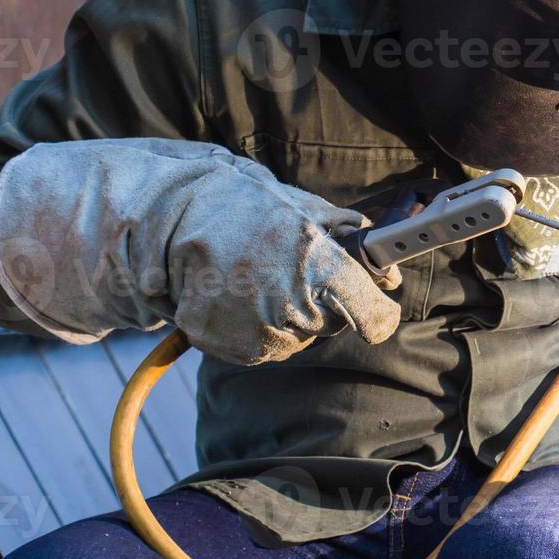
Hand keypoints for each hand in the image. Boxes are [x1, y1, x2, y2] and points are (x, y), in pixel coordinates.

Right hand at [0, 139, 402, 364]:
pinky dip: (262, 328)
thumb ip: (349, 236)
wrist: (170, 228)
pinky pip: (268, 348)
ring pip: (302, 339)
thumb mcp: (303, 208)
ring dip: (293, 315)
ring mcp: (262, 333)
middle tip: (295, 269)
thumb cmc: (245, 210)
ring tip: (260, 278)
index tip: (378, 307)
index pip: (375, 317)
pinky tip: (241, 296)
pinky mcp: (235, 350)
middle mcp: (294, 306)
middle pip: (337, 326)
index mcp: (320, 267)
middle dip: (328, 303)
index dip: (379, 312)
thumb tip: (388, 261)